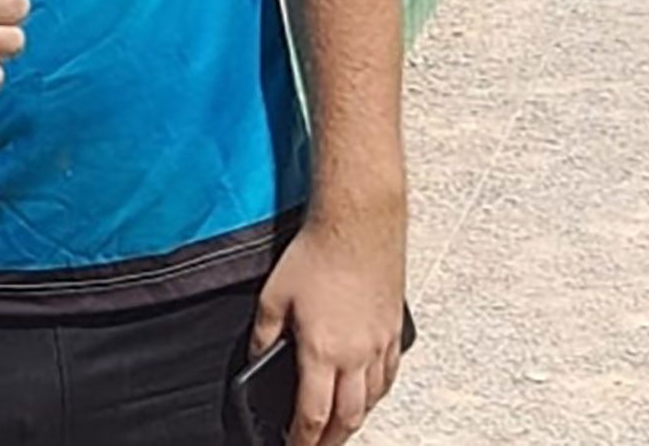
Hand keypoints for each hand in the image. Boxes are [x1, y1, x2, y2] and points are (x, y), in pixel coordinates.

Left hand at [251, 212, 407, 445]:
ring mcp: (380, 346)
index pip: (312, 415)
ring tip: (340, 429)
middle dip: (331, 441)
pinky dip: (377, 395)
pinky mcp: (394, 332)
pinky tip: (368, 394)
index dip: (301, 440)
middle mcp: (356, 356)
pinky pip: (389, 377)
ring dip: (355, 421)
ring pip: (372, 401)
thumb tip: (255, 358)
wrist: (357, 225)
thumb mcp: (273, 295)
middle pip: (348, 419)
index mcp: (322, 352)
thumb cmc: (317, 253)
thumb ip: (263, 335)